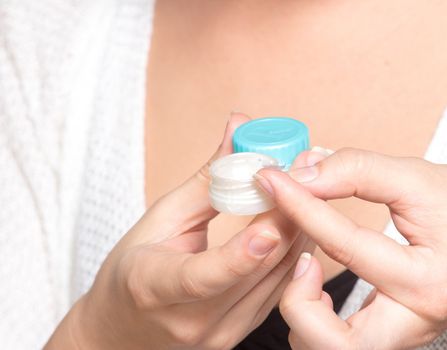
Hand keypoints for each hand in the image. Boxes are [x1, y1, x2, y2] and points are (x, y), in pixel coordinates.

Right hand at [45, 113, 312, 349]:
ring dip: (298, 228)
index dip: (239, 255)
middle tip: (303, 168)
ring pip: (280, 279)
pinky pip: (281, 288)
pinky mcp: (242, 333)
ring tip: (308, 184)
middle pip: (256, 272)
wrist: (125, 328)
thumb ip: (207, 177)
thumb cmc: (134, 269)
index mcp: (156, 289)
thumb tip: (238, 126)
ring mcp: (222, 334)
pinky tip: (301, 218)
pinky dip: (294, 250)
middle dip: (286, 214)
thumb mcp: (160, 219)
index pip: (201, 278)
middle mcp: (194, 322)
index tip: (268, 226)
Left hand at [256, 148, 446, 348]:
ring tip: (304, 269)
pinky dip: (311, 318)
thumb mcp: (419, 177)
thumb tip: (301, 173)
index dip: (300, 206)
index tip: (272, 179)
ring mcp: (401, 336)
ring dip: (301, 314)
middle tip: (299, 259)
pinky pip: (334, 342)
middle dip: (299, 303)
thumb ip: (357, 170)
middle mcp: (413, 322)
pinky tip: (314, 284)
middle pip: (335, 345)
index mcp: (428, 280)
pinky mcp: (389, 335)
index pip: (346, 246)